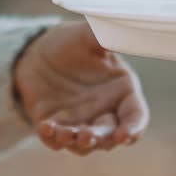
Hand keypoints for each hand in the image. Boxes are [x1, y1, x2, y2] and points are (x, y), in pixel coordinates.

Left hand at [14, 22, 148, 154]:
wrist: (39, 51)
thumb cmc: (72, 41)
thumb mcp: (91, 35)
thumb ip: (109, 35)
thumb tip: (127, 31)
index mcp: (123, 91)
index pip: (136, 116)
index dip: (134, 128)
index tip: (124, 135)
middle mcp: (106, 111)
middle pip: (111, 136)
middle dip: (100, 139)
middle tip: (86, 135)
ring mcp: (81, 122)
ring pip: (84, 144)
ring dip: (76, 142)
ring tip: (64, 132)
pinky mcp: (57, 127)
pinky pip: (56, 140)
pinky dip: (52, 137)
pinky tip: (45, 126)